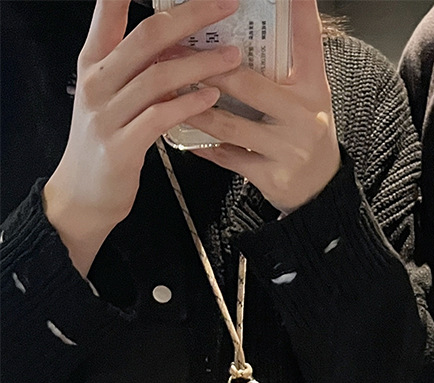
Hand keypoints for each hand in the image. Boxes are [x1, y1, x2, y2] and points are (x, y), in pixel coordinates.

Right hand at [44, 0, 242, 276]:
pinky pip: (159, 118)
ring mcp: (106, 114)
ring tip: (233, 57)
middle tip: (225, 6)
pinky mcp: (121, 146)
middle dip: (190, 17)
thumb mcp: (117, 97)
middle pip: (146, 38)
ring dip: (200, 63)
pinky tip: (212, 97)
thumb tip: (182, 44)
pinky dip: (189, 105)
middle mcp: (97, 81)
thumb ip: (141, 70)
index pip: (108, 13)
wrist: (83, 196)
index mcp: (94, 62)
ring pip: (157, 77)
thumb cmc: (109, 142)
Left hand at [186, 0, 340, 214]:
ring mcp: (289, 150)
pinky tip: (183, 133)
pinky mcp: (272, 177)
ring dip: (193, 106)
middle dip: (205, 67)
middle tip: (174, 51)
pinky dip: (202, 144)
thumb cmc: (303, 134)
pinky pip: (227, 156)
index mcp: (313, 89)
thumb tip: (249, 27)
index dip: (300, 11)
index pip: (308, 41)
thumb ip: (285, 64)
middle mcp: (304, 117)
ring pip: (229, 123)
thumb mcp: (306, 96)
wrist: (319, 190)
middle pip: (247, 84)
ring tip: (169, 91)